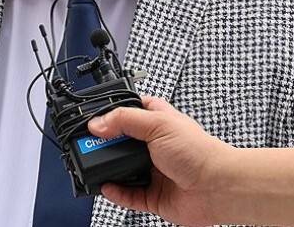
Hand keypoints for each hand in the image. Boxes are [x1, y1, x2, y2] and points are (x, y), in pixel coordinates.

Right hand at [88, 96, 233, 226]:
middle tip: (88, 144)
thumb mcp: (157, 124)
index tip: (91, 119)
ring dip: (108, 168)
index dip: (108, 114)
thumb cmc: (199, 150)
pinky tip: (106, 186)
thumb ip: (124, 120)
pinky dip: (115, 192)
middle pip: (119, 141)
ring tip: (93, 165)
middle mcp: (151, 144)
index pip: (125, 111)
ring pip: (121, 169)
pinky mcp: (152, 195)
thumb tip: (98, 124)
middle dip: (103, 144)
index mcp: (154, 120)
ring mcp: (151, 170)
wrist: (218, 187)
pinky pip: (128, 195)